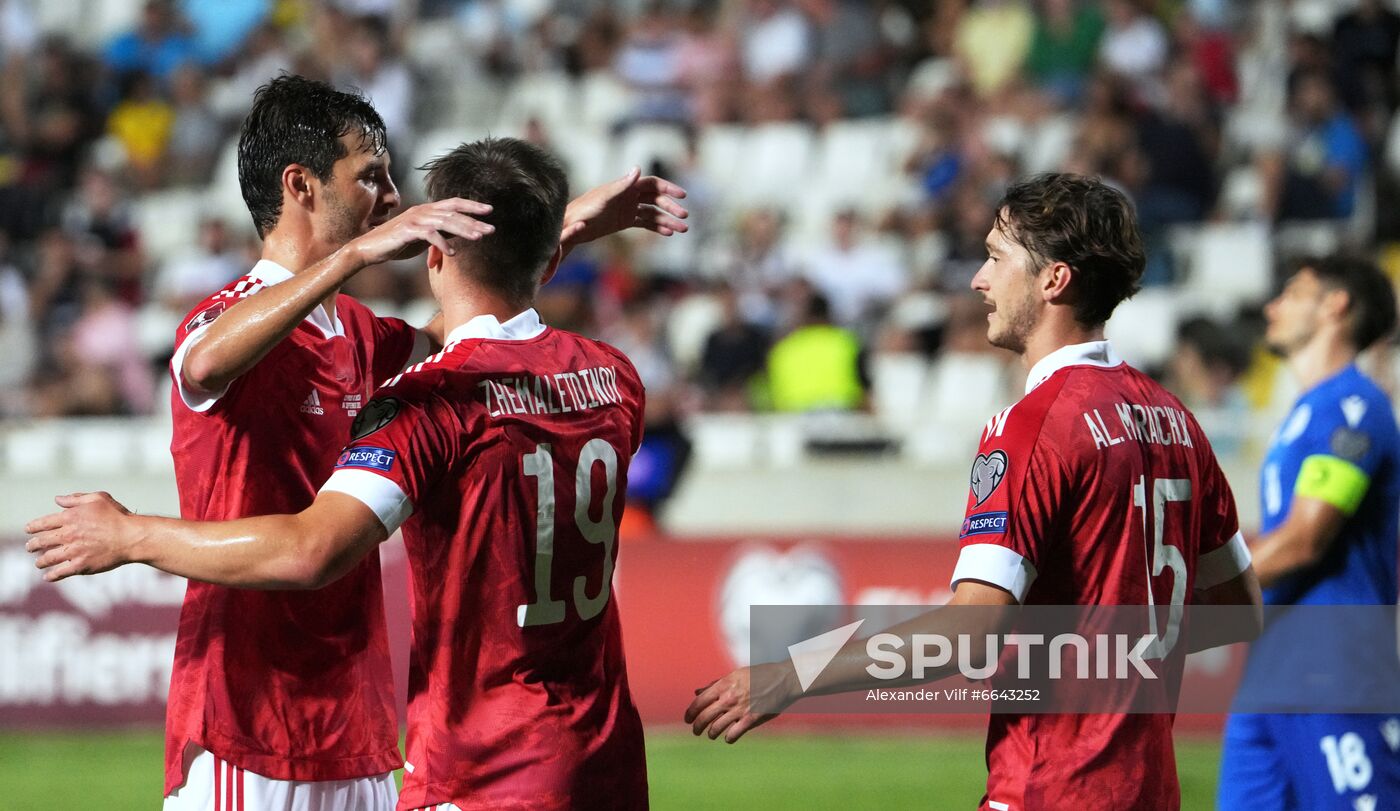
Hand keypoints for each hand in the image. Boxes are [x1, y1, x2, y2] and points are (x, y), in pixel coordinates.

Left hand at [26, 492, 137, 581]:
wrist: (132, 537)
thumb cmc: (118, 516)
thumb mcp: (99, 498)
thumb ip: (76, 498)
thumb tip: (58, 499)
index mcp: (70, 517)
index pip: (43, 523)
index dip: (33, 527)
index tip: (28, 530)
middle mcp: (68, 534)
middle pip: (42, 541)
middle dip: (32, 545)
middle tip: (29, 547)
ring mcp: (73, 551)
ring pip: (48, 558)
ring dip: (40, 561)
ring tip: (38, 562)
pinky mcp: (81, 565)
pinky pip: (60, 572)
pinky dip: (51, 575)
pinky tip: (48, 577)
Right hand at [349, 197, 494, 264]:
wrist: (368, 248)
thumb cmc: (397, 243)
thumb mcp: (423, 237)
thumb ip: (441, 232)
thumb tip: (462, 231)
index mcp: (427, 210)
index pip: (453, 203)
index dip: (472, 205)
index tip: (489, 210)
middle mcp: (422, 211)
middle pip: (453, 212)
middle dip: (474, 220)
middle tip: (491, 228)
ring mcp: (414, 219)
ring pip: (444, 221)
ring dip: (463, 229)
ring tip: (478, 238)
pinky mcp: (407, 231)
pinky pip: (429, 235)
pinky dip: (442, 243)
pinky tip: (452, 252)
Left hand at [561, 168, 687, 247]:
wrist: (571, 224)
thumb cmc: (585, 209)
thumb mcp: (605, 197)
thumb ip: (623, 184)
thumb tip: (638, 168)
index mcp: (626, 186)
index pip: (653, 184)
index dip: (668, 188)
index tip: (682, 196)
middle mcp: (629, 196)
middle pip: (656, 199)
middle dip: (671, 208)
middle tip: (684, 218)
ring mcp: (628, 209)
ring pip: (653, 213)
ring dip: (668, 220)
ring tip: (681, 230)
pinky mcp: (624, 221)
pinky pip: (645, 223)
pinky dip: (657, 227)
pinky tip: (667, 233)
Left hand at [684, 662, 796, 742]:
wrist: (784, 679)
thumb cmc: (759, 675)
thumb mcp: (735, 675)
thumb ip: (716, 684)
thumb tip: (697, 691)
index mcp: (724, 684)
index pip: (699, 701)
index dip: (690, 712)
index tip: (688, 719)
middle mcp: (729, 697)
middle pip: (704, 717)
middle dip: (697, 727)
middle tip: (696, 731)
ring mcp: (740, 709)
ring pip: (716, 728)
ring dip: (711, 734)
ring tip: (712, 734)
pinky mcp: (751, 719)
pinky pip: (732, 735)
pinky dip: (728, 738)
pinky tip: (728, 737)